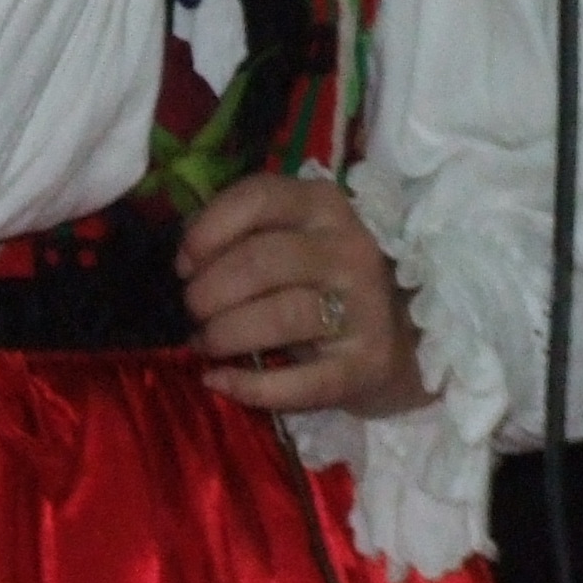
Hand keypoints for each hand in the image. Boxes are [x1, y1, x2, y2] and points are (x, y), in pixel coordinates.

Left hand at [179, 175, 434, 418]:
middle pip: (261, 261)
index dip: (208, 230)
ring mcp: (365, 307)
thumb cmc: (321, 280)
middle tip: (193, 310)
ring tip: (204, 343)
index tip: (183, 264)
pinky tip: (218, 380)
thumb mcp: (289, 236)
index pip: (259, 197)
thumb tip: (185, 257)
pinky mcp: (368, 364)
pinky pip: (302, 381)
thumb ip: (241, 232)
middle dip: (209, 290)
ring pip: (280, 316)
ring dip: (225, 334)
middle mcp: (350, 249)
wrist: (399, 341)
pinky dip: (250, 385)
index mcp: (323, 205)